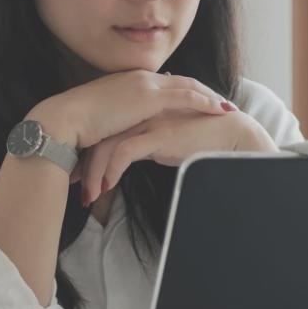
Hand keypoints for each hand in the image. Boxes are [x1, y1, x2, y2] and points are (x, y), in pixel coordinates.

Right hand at [28, 70, 234, 149]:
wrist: (64, 121)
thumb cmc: (77, 127)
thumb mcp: (103, 121)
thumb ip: (118, 122)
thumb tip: (126, 134)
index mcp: (129, 81)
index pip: (166, 83)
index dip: (186, 91)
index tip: (201, 100)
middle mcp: (140, 78)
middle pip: (182, 81)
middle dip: (204, 91)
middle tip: (223, 102)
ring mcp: (145, 84)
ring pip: (189, 87)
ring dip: (210, 97)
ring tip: (228, 108)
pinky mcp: (149, 97)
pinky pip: (187, 97)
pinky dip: (206, 103)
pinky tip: (221, 111)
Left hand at [78, 110, 276, 204]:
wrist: (230, 135)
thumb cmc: (200, 141)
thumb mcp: (164, 143)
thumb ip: (144, 144)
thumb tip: (125, 159)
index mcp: (140, 112)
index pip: (105, 130)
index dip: (88, 154)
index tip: (78, 176)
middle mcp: (140, 113)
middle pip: (100, 136)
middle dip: (84, 166)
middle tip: (76, 188)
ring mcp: (149, 121)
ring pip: (107, 145)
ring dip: (95, 173)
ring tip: (90, 196)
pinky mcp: (158, 133)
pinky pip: (124, 152)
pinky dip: (112, 170)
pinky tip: (108, 187)